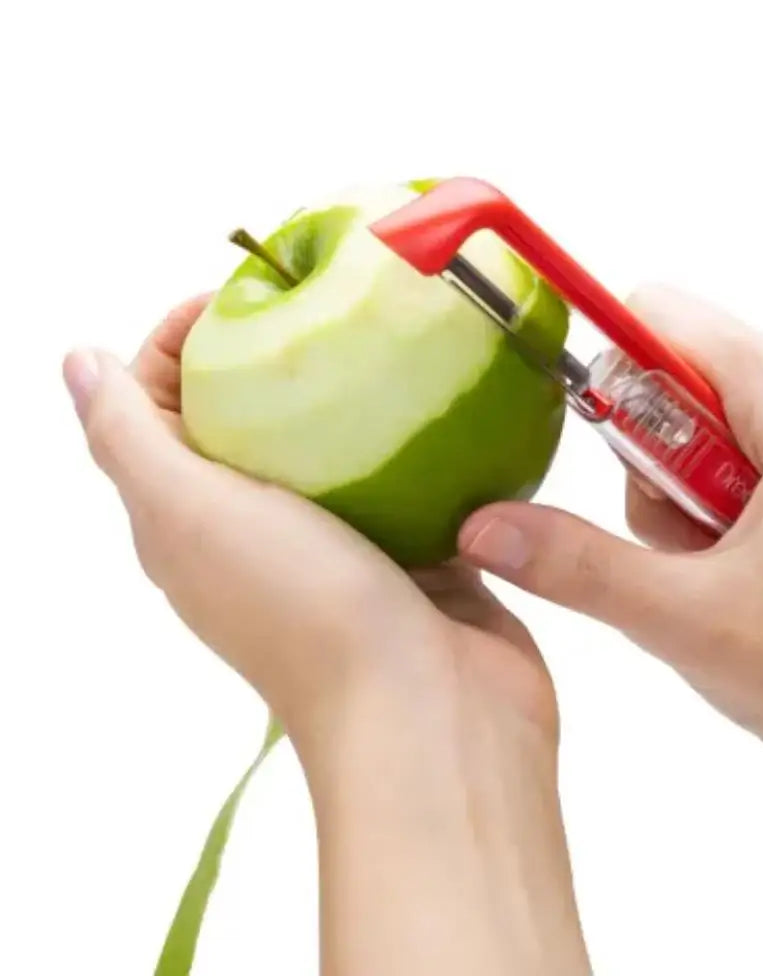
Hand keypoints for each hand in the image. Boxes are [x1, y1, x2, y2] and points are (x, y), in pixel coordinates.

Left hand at [63, 294, 589, 975]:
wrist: (432, 717)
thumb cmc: (308, 615)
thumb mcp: (190, 515)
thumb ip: (130, 437)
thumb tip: (76, 362)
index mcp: (189, 522)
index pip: (159, 407)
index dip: (180, 341)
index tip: (240, 296)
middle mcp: (258, 531)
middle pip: (245, 417)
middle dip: (267, 352)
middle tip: (320, 304)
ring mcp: (340, 543)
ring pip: (331, 444)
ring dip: (347, 391)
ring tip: (381, 337)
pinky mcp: (411, 550)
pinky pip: (405, 476)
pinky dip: (412, 435)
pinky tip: (435, 401)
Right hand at [458, 284, 762, 905]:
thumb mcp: (685, 621)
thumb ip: (574, 563)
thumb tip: (484, 527)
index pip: (665, 317)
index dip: (614, 378)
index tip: (617, 455)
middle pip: (695, 367)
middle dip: (663, 455)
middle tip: (695, 543)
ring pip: (730, 402)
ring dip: (701, 478)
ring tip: (733, 560)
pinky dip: (744, 482)